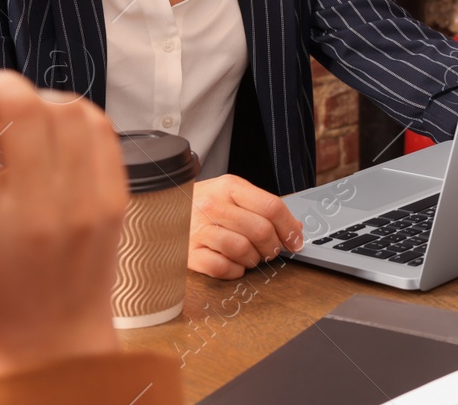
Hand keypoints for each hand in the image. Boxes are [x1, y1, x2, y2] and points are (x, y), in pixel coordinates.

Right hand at [0, 70, 126, 380]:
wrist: (52, 336)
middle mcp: (35, 212)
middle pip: (23, 112)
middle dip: (1, 83)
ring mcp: (83, 204)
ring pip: (68, 112)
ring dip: (40, 95)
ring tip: (24, 108)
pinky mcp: (115, 200)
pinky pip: (102, 131)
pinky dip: (78, 112)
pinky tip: (59, 122)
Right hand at [187, 174, 302, 278]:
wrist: (162, 209)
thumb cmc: (204, 203)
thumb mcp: (234, 195)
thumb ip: (263, 208)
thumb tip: (295, 229)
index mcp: (229, 187)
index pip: (272, 207)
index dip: (289, 228)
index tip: (296, 241)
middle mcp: (213, 206)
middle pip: (260, 230)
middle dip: (273, 246)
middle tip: (272, 251)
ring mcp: (198, 230)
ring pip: (242, 249)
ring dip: (254, 259)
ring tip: (251, 257)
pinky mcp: (187, 253)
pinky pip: (221, 267)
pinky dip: (234, 270)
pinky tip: (234, 265)